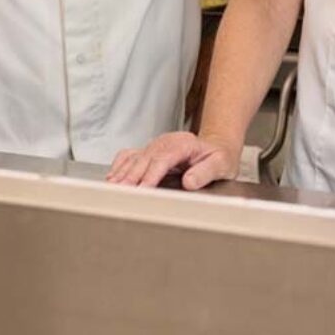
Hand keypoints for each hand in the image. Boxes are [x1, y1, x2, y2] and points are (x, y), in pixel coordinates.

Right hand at [106, 132, 239, 189]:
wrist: (216, 146)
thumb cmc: (219, 157)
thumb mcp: (221, 164)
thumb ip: (206, 172)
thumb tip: (189, 181)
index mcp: (184, 144)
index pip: (163, 159)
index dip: (150, 175)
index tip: (142, 189)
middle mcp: (167, 142)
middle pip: (145, 159)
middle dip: (132, 176)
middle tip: (121, 192)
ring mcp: (157, 145)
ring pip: (135, 158)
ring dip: (123, 173)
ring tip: (113, 188)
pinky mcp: (150, 151)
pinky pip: (131, 155)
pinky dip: (120, 165)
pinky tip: (113, 177)